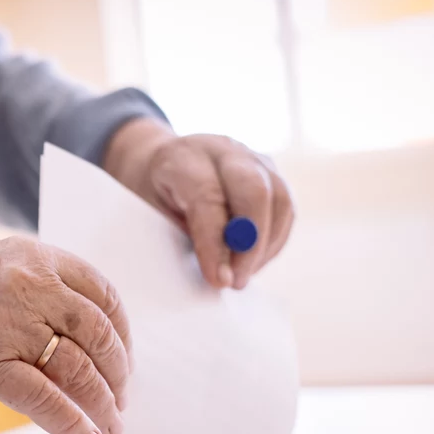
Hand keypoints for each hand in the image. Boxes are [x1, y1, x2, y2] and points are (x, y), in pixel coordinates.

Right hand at [0, 237, 131, 433]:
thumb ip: (42, 295)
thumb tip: (91, 348)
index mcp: (34, 258)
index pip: (103, 295)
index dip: (123, 335)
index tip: (124, 363)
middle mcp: (28, 284)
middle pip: (98, 334)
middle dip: (118, 376)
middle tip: (120, 403)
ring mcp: (8, 324)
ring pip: (79, 369)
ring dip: (102, 405)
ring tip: (109, 427)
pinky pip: (46, 399)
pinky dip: (73, 425)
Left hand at [103, 117, 294, 289]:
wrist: (159, 163)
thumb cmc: (152, 195)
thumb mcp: (148, 213)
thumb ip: (180, 236)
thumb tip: (218, 275)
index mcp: (184, 157)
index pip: (209, 198)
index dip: (216, 243)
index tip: (218, 280)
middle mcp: (224, 150)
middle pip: (255, 191)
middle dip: (250, 245)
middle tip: (235, 282)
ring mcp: (252, 158)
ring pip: (279, 200)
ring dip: (265, 247)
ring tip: (242, 276)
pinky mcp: (271, 173)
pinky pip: (286, 209)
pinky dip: (273, 241)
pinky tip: (253, 262)